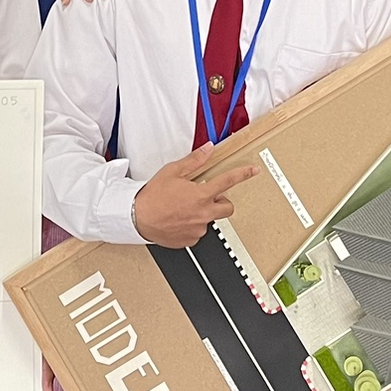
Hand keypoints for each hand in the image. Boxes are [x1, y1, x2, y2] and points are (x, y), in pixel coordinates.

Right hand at [130, 153, 257, 247]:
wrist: (137, 218)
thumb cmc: (152, 196)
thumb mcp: (172, 171)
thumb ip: (194, 161)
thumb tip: (208, 150)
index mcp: (201, 194)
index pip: (228, 181)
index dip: (243, 174)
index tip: (253, 171)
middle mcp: (203, 213)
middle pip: (228, 207)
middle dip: (222, 201)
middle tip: (207, 196)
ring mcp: (198, 229)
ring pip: (211, 219)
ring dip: (204, 213)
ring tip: (184, 208)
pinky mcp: (190, 240)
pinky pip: (198, 232)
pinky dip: (192, 225)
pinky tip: (179, 219)